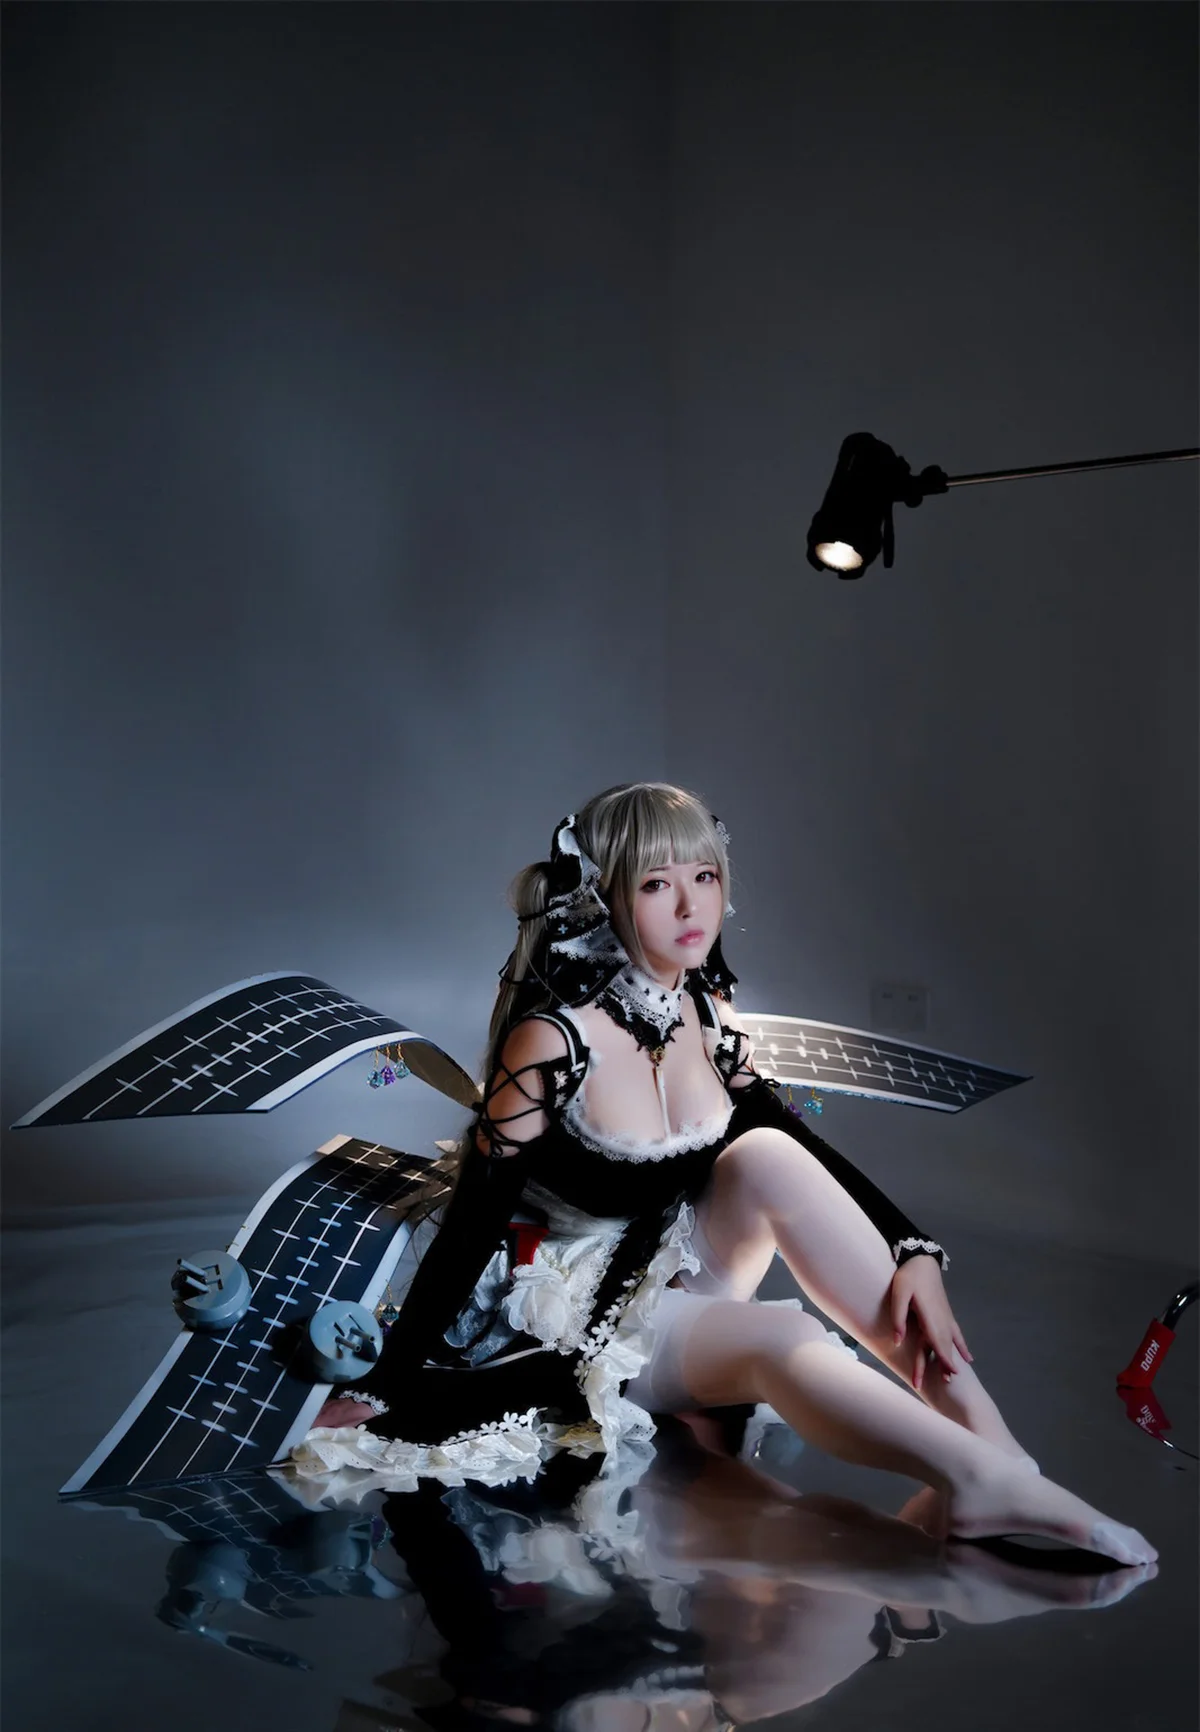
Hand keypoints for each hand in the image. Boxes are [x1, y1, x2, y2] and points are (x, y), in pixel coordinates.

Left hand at [889, 1255, 972, 1390]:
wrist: (923, 1260)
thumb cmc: (909, 1276)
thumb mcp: (899, 1294)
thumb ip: (898, 1318)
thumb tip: (897, 1342)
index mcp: (929, 1316)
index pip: (937, 1342)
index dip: (944, 1359)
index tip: (950, 1375)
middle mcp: (940, 1320)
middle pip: (942, 1347)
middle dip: (944, 1365)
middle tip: (947, 1385)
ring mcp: (945, 1318)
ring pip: (950, 1343)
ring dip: (951, 1359)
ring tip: (953, 1377)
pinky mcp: (946, 1314)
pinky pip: (956, 1334)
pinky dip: (962, 1346)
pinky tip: (968, 1359)